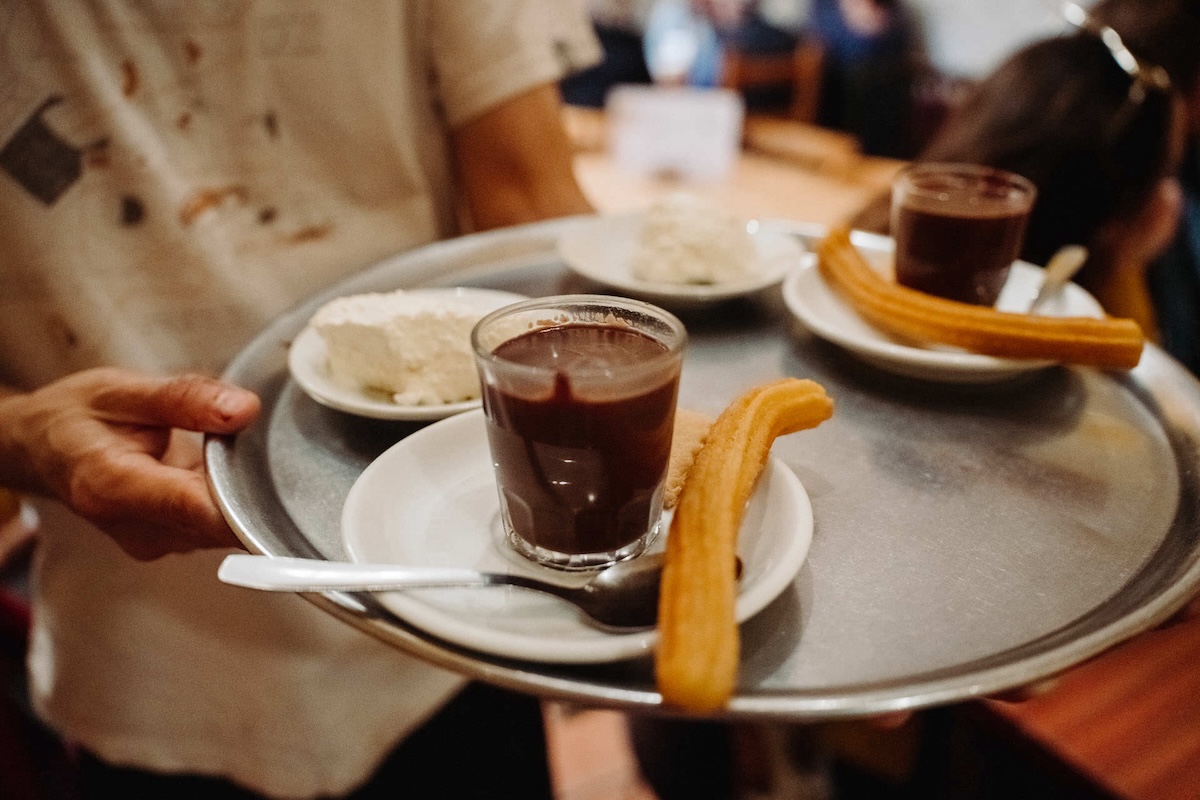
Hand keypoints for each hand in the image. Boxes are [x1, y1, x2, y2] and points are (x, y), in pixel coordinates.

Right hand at [0, 367, 260, 559]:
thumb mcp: (121, 390)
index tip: (285, 484)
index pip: (197, 509)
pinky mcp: (171, 542)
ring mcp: (155, 542)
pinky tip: (220, 469)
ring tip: (229, 451)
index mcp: (112, 487)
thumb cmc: (77, 417)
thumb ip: (184, 398)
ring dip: (242, 493)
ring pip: (225, 528)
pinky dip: (230, 499)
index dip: (248, 503)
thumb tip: (244, 408)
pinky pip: (218, 526)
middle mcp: (135, 528)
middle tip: (263, 445)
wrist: (44, 449)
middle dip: (252, 487)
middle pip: (220, 523)